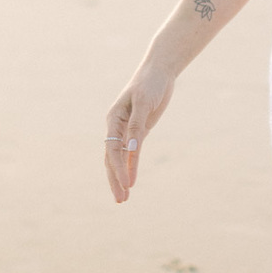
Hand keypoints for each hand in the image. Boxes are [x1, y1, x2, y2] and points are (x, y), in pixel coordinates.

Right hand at [104, 64, 174, 203]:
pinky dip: (132, 166)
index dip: (119, 168)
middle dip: (115, 179)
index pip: (112, 150)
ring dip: (121, 176)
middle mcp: (116, 127)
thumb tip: (131, 149)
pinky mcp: (139, 130)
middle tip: (120, 200)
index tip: (128, 184)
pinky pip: (132, 153)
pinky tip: (132, 181)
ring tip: (123, 197)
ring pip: (120, 158)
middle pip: (112, 158)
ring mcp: (127, 130)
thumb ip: (136, 126)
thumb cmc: (150, 84)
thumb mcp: (143, 103)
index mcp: (113, 119)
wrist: (159, 72)